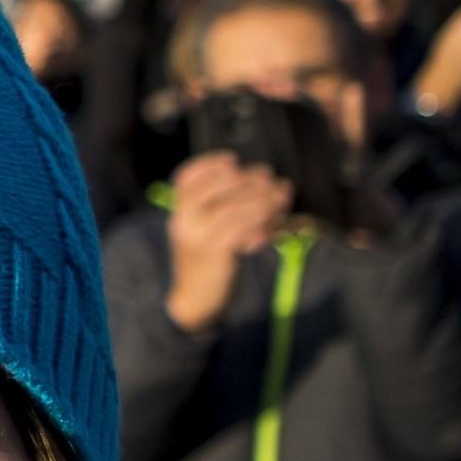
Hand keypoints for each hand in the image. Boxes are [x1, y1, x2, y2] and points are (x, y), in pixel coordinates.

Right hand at [161, 156, 296, 327]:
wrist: (195, 300)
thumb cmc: (207, 262)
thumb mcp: (204, 232)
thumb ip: (222, 209)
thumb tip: (265, 184)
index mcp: (177, 213)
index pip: (186, 178)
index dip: (209, 164)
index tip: (232, 160)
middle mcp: (183, 221)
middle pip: (216, 186)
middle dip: (249, 179)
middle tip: (272, 180)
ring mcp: (197, 236)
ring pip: (235, 206)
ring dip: (264, 199)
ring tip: (283, 197)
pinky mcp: (215, 251)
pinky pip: (243, 226)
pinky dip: (263, 219)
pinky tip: (276, 222)